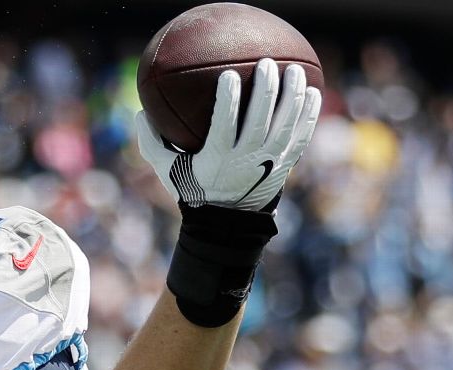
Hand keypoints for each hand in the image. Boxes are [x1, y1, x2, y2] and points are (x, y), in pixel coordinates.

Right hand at [136, 58, 321, 210]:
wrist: (225, 222)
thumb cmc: (193, 188)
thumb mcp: (167, 170)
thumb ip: (152, 143)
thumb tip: (139, 113)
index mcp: (217, 158)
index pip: (225, 125)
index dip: (229, 100)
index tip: (229, 74)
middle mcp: (246, 159)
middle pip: (261, 120)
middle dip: (266, 89)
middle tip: (267, 63)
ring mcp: (269, 162)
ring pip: (286, 125)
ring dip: (293, 96)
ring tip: (296, 71)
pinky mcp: (284, 164)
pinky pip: (301, 136)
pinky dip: (309, 115)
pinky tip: (313, 93)